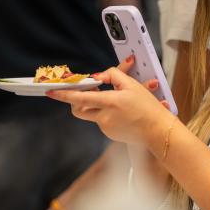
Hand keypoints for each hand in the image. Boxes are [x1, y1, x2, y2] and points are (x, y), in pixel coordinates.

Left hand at [47, 63, 171, 145]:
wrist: (159, 132)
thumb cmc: (148, 108)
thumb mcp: (132, 85)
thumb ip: (113, 75)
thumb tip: (98, 76)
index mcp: (109, 102)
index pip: (80, 97)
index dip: (64, 94)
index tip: (51, 91)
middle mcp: (104, 117)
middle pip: (78, 108)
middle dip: (75, 100)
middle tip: (86, 91)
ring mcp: (106, 127)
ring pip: (92, 112)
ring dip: (97, 104)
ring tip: (114, 98)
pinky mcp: (110, 134)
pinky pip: (102, 120)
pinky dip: (107, 112)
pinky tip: (122, 110)